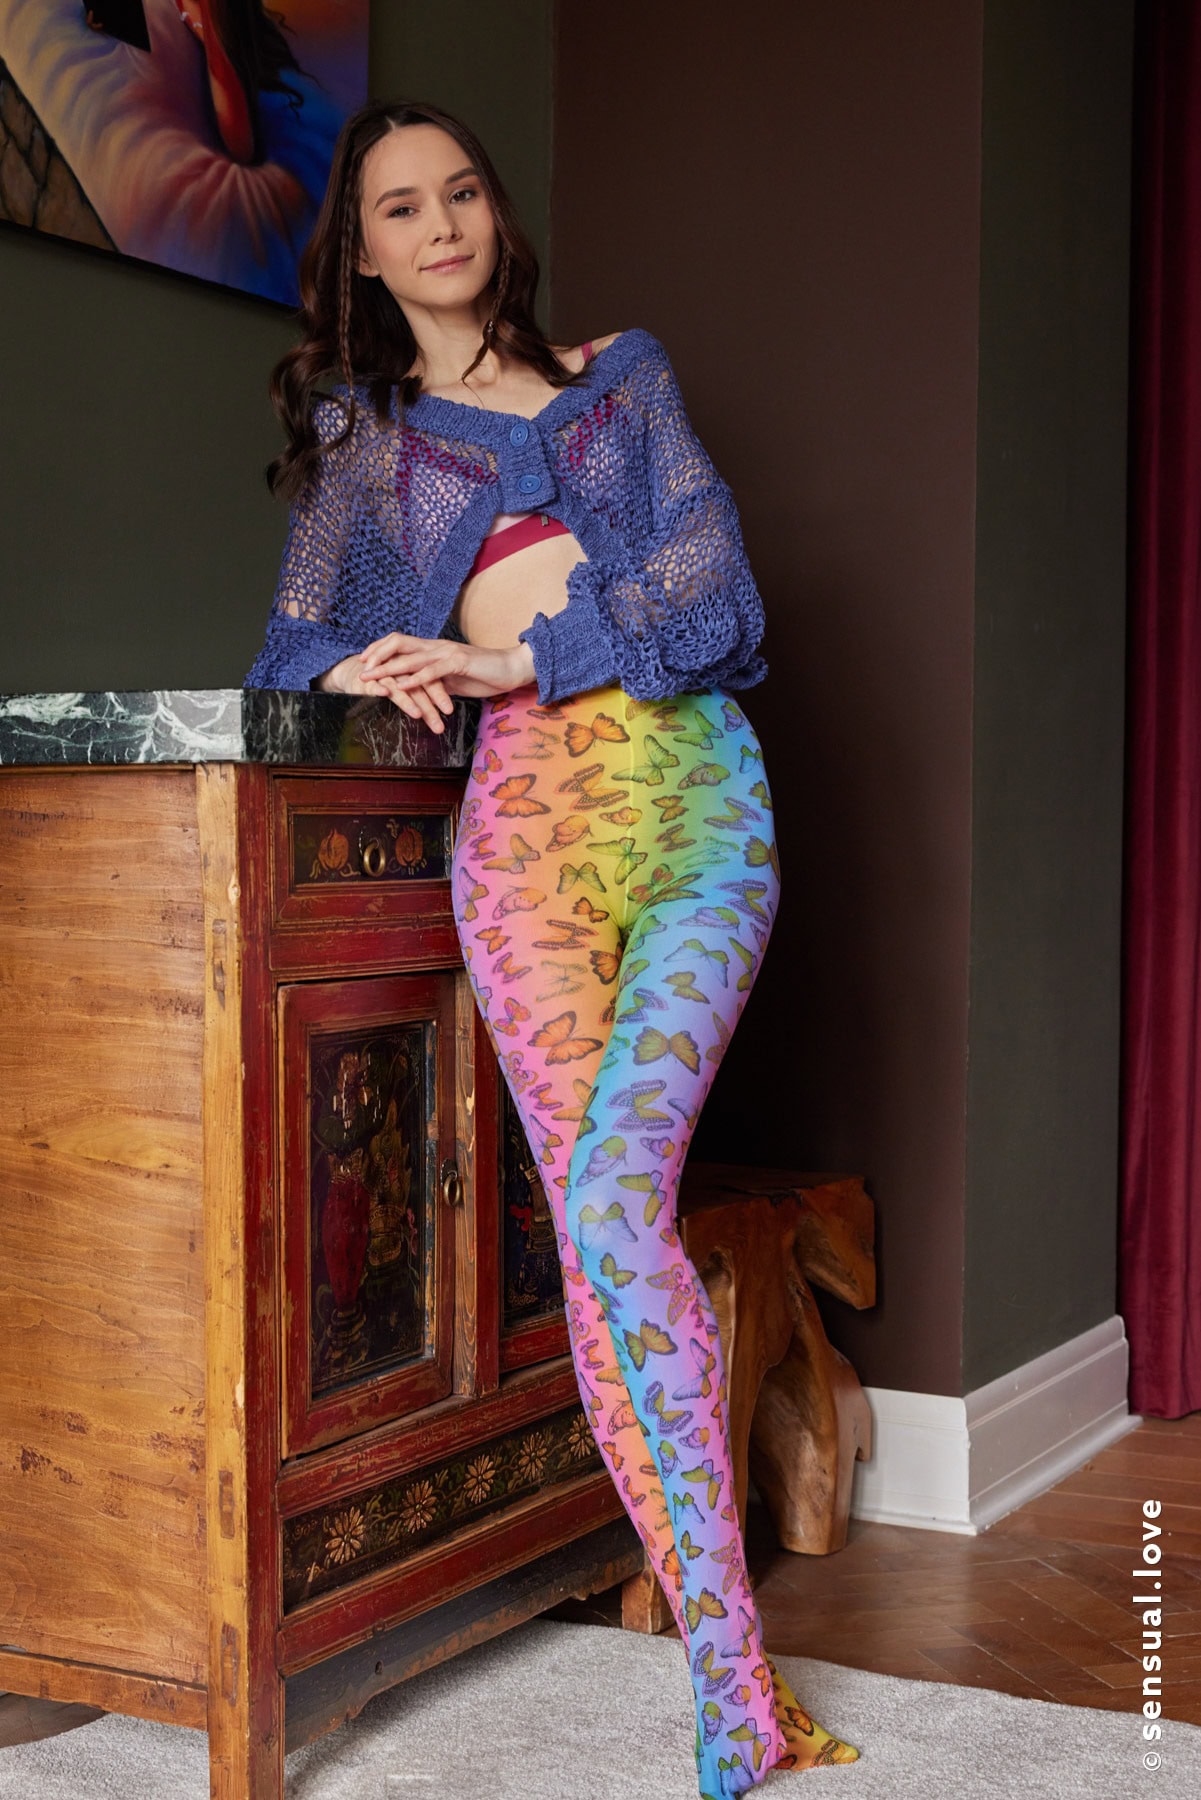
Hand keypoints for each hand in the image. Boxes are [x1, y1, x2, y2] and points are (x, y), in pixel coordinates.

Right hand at [315, 650, 453, 733]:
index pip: (430, 679)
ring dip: (407, 700)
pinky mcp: (365, 680)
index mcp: (412, 668)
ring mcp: (381, 674)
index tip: (449, 711)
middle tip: (438, 726)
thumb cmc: (387, 678)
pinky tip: (384, 693)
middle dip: (428, 706)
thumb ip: (424, 692)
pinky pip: (372, 683)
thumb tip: (444, 709)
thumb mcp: (407, 683)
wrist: (356, 669)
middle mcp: (398, 670)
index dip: (440, 694)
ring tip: (417, 714)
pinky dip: (377, 687)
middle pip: (416, 685)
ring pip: (396, 686)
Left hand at [358, 635, 535, 701]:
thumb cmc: (484, 675)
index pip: (400, 642)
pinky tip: (402, 686)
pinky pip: (432, 671)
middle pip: (398, 643)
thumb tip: (417, 691)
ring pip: (410, 658)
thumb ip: (434, 682)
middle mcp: (437, 646)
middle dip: (376, 654)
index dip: (379, 649)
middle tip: (360, 667)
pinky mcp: (459, 663)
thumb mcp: (452, 680)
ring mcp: (447, 653)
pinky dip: (415, 679)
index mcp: (434, 648)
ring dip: (388, 668)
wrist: (512, 669)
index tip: (363, 660)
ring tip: (371, 677)